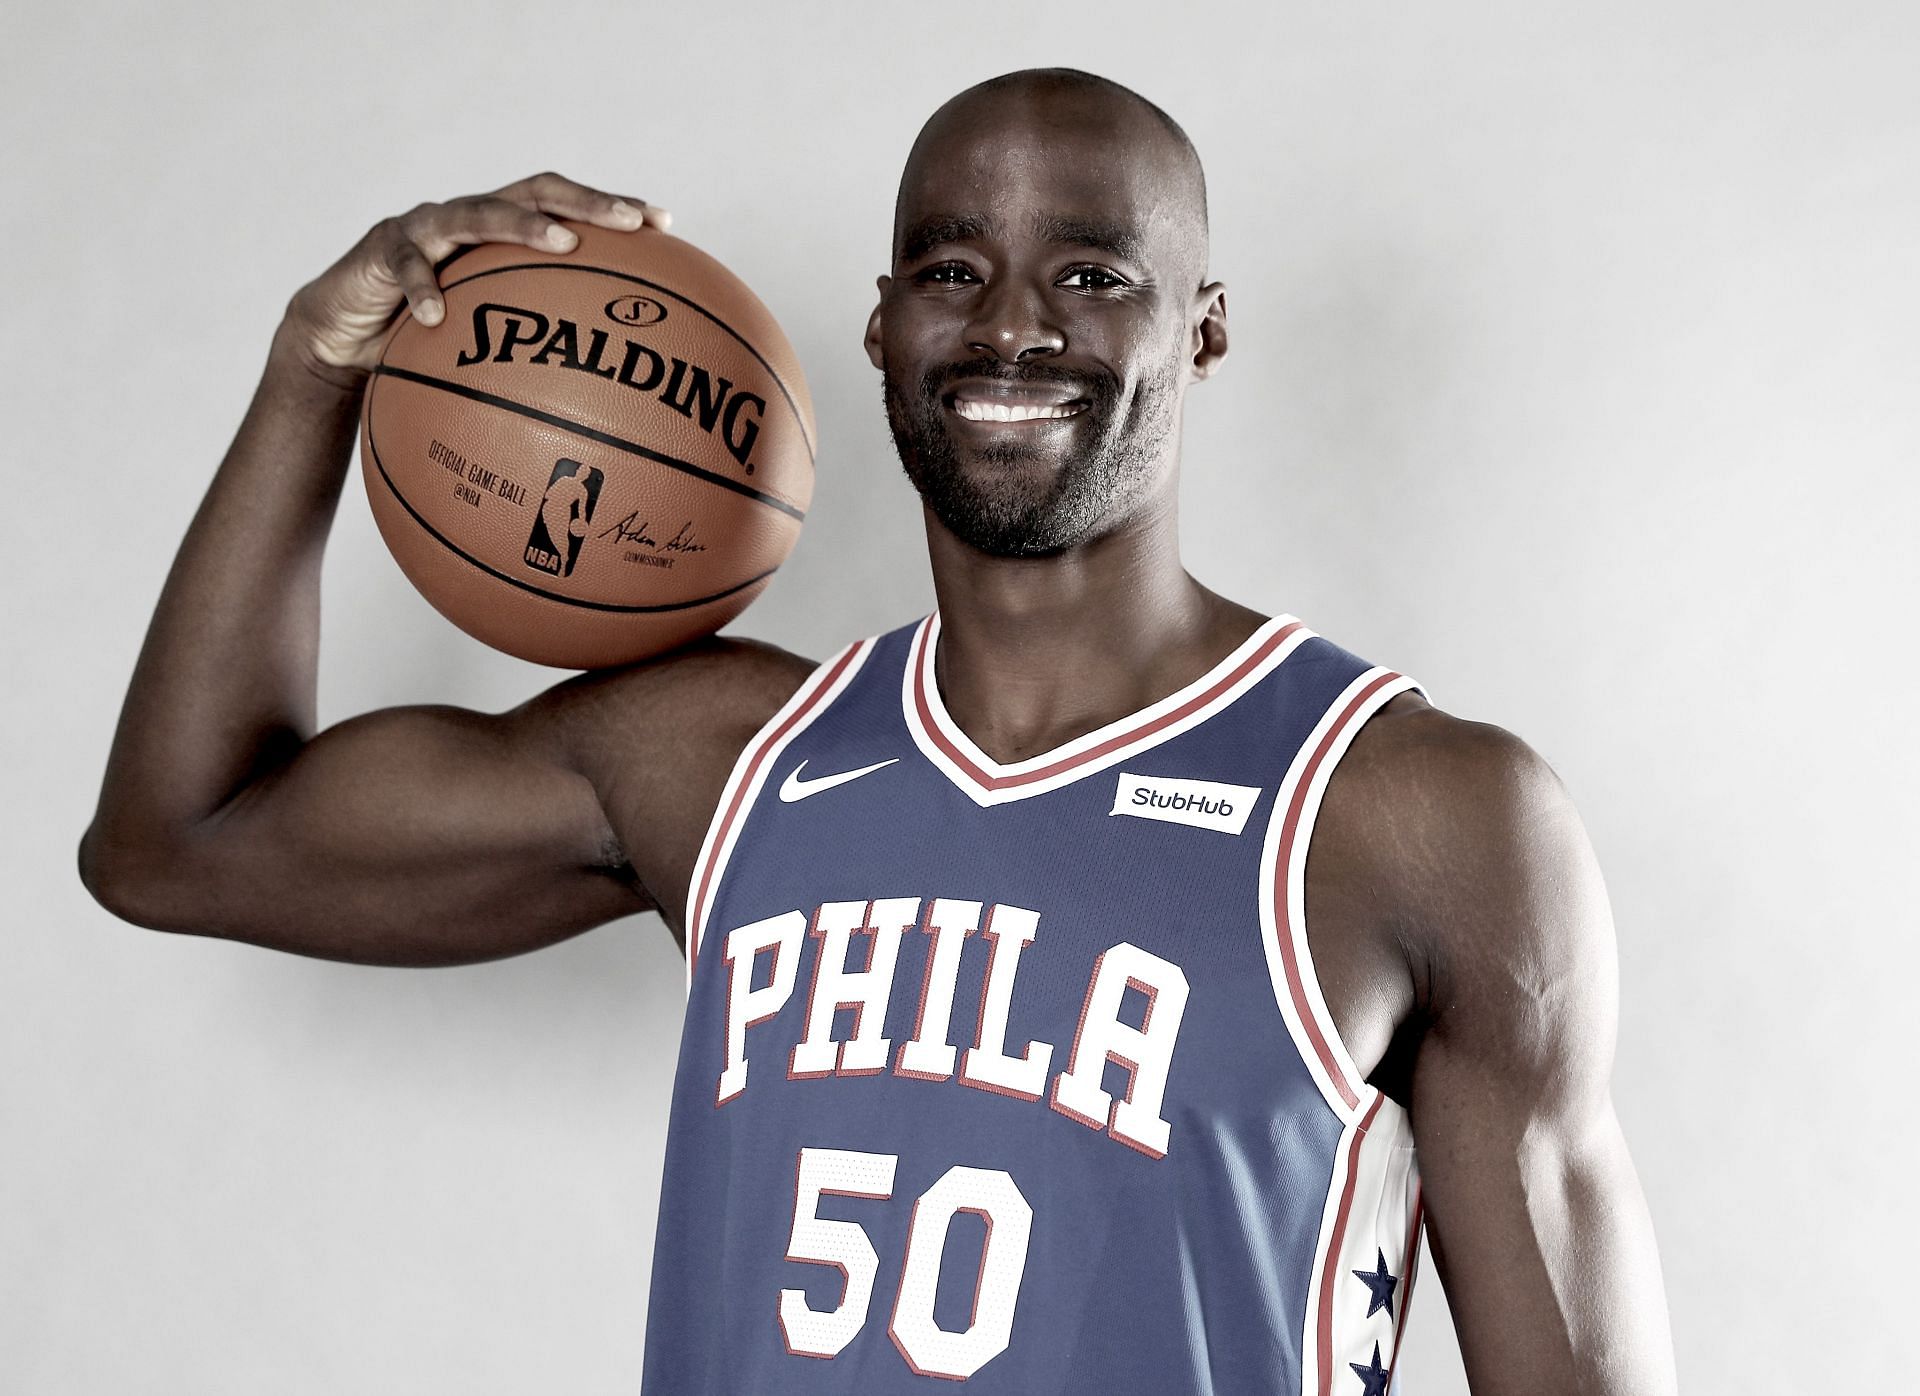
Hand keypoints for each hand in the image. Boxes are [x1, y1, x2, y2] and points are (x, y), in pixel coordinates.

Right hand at [279, 171, 671, 387]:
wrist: (340, 341)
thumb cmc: (425, 348)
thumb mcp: (486, 353)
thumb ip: (535, 359)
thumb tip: (608, 413)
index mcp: (500, 234)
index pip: (566, 206)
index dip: (612, 208)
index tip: (666, 223)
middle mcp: (468, 217)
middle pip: (535, 191)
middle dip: (587, 202)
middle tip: (630, 223)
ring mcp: (423, 226)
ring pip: (475, 212)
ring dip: (521, 226)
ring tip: (562, 244)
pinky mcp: (379, 247)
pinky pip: (405, 265)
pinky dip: (423, 288)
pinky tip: (439, 318)